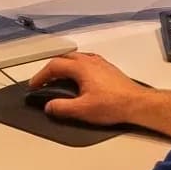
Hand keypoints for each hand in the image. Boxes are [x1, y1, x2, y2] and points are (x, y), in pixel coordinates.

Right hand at [27, 52, 148, 126]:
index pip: (54, 66)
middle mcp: (90, 61)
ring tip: (58, 79)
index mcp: (81, 67)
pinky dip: (76, 67)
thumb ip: (62, 107)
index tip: (34, 85)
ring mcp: (100, 63)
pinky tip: (79, 78)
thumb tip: (49, 106)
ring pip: (76, 59)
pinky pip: (86, 62)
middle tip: (43, 82)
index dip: (41, 76)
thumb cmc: (112, 105)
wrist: (136, 103)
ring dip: (63, 67)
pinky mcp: (108, 68)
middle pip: (64, 59)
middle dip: (50, 70)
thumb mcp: (82, 110)